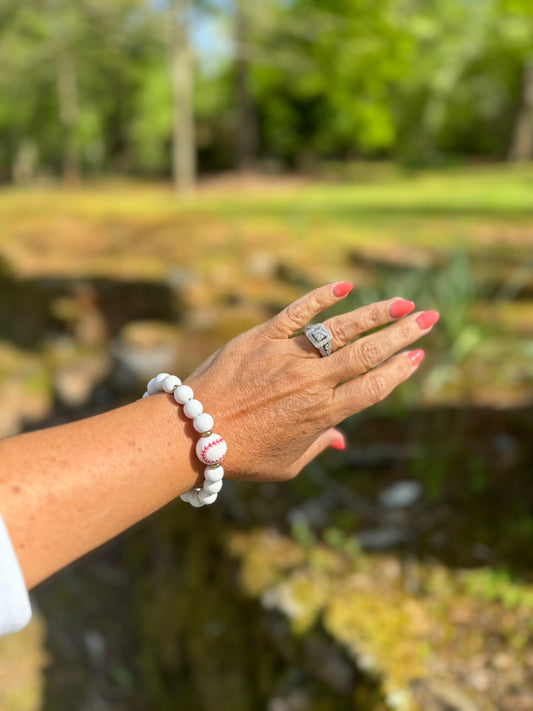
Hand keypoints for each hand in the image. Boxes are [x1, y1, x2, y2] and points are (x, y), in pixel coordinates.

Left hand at [186, 282, 438, 482]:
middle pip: (368, 354)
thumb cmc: (241, 455)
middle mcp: (312, 382)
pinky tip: (344, 286)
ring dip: (377, 314)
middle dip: (403, 335)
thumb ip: (319, 446)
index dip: (400, 370)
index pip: (374, 386)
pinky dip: (321, 296)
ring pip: (342, 329)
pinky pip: (298, 312)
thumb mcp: (287, 463)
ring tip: (403, 303)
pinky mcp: (263, 337)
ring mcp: (288, 356)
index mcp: (322, 414)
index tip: (418, 356)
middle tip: (429, 319)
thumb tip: (343, 439)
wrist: (192, 433)